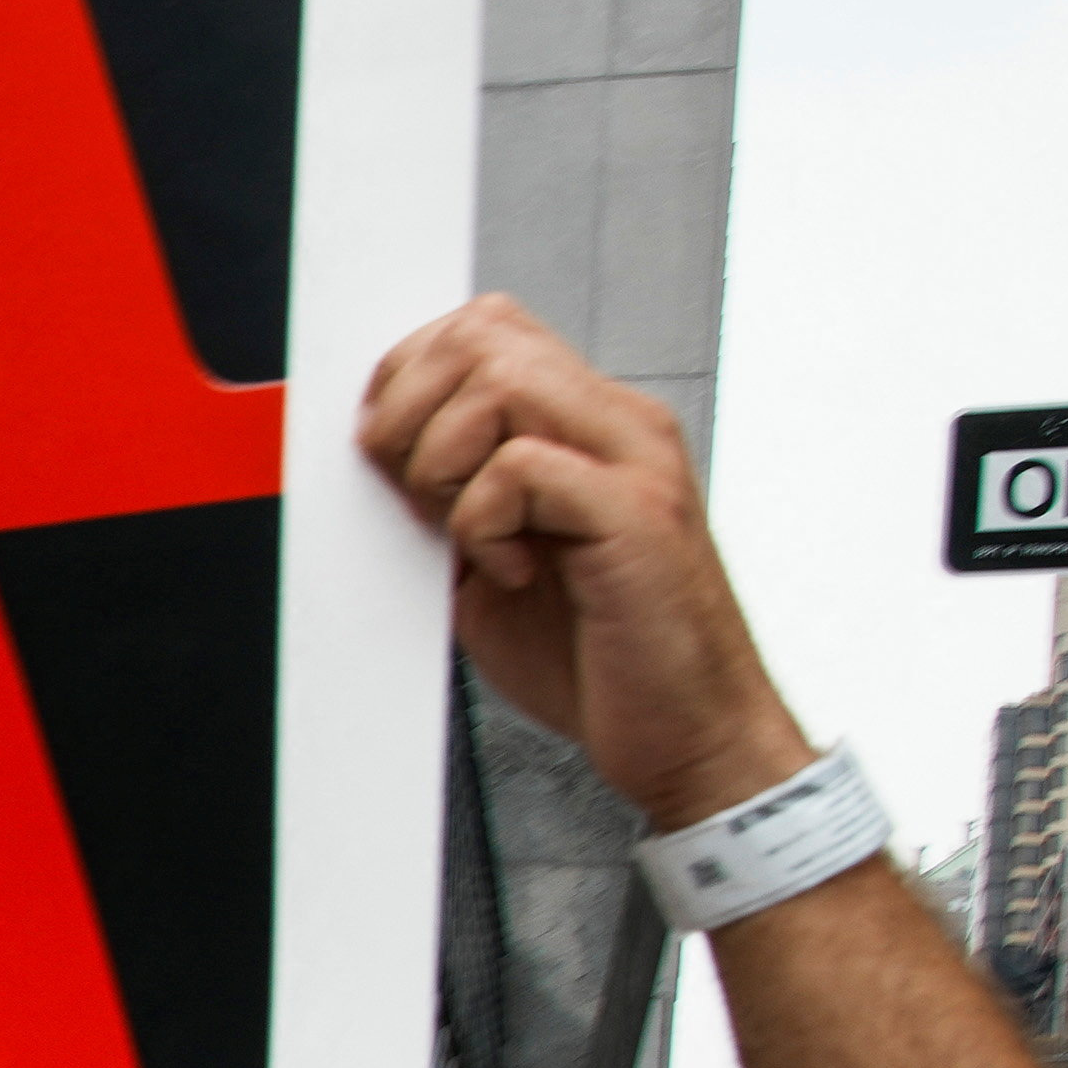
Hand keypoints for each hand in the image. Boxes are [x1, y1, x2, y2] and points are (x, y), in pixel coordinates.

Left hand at [354, 298, 803, 826]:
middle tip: (419, 502)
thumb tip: (377, 464)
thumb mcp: (492, 566)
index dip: (410, 380)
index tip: (390, 461)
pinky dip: (483, 524)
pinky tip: (513, 573)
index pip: (484, 329)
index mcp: (588, 429)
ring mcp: (635, 464)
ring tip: (471, 539)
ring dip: (443, 463)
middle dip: (411, 413)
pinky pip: (522, 467)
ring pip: (500, 381)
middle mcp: (618, 429)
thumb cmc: (599, 661)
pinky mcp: (636, 516)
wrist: (690, 737)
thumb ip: (452, 503)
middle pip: (483, 335)